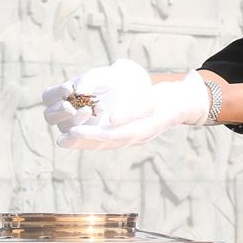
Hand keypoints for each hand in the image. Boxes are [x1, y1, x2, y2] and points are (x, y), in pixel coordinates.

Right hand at [43, 59, 151, 132]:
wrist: (126, 91)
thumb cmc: (106, 80)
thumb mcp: (98, 76)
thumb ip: (87, 81)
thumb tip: (78, 91)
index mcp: (61, 95)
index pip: (48, 97)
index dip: (55, 94)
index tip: (68, 89)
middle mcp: (64, 112)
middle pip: (50, 116)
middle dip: (59, 112)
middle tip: (71, 108)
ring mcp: (75, 125)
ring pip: (65, 128)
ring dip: (74, 120)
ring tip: (88, 110)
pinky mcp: (88, 134)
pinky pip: (81, 137)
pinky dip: (86, 129)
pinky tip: (99, 117)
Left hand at [55, 70, 210, 149]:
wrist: (182, 103)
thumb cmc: (167, 97)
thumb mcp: (152, 98)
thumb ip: (133, 109)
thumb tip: (111, 118)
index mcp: (142, 130)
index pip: (112, 135)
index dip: (91, 135)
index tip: (73, 130)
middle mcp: (136, 138)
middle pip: (105, 143)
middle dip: (82, 142)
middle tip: (61, 139)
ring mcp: (134, 138)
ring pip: (105, 144)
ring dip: (84, 142)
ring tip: (64, 139)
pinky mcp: (131, 134)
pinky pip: (108, 140)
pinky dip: (93, 138)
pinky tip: (80, 135)